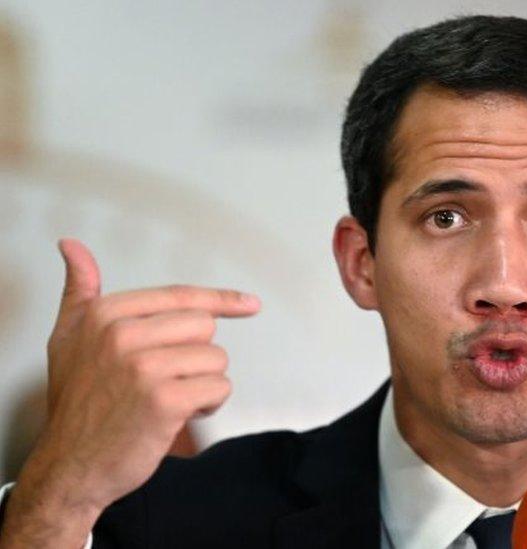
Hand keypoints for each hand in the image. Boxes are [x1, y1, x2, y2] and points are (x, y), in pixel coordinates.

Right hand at [0, 239, 260, 546]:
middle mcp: (122, 336)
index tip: (249, 304)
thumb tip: (72, 246)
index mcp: (104, 315)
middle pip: (204, 326)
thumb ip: (79, 290)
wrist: (71, 465)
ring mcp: (144, 368)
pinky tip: (181, 415)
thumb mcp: (68, 338)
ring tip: (170, 398)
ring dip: (203, 382)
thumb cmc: (77, 403)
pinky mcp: (164, 401)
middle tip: (168, 378)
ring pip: (214, 358)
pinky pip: (218, 387)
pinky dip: (208, 404)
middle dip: (196, 355)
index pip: (182, 296)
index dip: (221, 300)